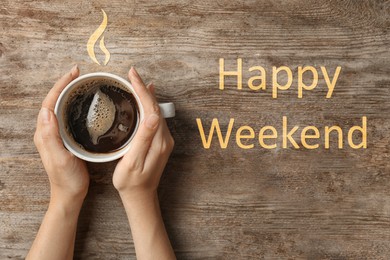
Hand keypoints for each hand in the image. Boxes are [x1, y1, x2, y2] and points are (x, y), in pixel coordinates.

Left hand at [34, 65, 88, 206]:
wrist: (70, 194)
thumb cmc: (67, 179)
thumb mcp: (59, 158)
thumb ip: (50, 136)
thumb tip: (46, 111)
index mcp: (45, 133)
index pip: (50, 102)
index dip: (61, 85)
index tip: (73, 74)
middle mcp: (48, 131)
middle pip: (54, 101)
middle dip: (64, 84)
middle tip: (78, 73)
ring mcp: (56, 135)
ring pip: (60, 106)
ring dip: (69, 92)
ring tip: (81, 83)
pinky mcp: (65, 139)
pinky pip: (67, 115)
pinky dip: (74, 104)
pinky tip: (83, 104)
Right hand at [113, 67, 173, 198]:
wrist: (141, 196)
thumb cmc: (131, 181)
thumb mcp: (133, 161)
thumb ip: (144, 138)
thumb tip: (153, 114)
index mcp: (158, 140)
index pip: (150, 108)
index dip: (141, 90)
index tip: (132, 75)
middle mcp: (164, 138)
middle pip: (154, 106)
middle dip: (143, 88)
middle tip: (131, 73)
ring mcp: (163, 140)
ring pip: (155, 111)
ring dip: (146, 96)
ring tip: (136, 82)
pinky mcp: (160, 143)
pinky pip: (154, 118)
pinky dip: (148, 106)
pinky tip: (144, 100)